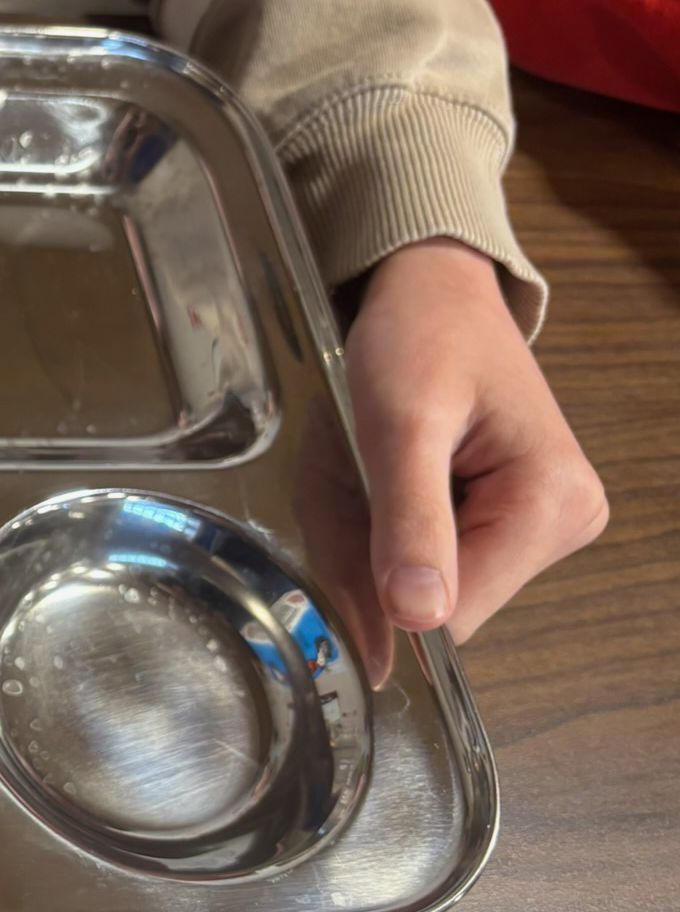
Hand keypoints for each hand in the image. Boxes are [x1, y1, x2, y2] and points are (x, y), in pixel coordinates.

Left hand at [344, 237, 605, 643]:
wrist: (433, 292)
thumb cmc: (421, 337)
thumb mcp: (401, 424)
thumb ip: (411, 521)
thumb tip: (420, 620)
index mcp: (551, 508)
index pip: (452, 618)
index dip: (380, 590)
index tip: (348, 523)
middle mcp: (562, 527)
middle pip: (435, 605)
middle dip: (372, 558)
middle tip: (353, 480)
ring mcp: (538, 527)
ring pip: (423, 585)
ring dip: (373, 541)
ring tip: (371, 470)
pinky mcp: (509, 521)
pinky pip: (425, 558)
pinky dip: (382, 530)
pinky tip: (385, 479)